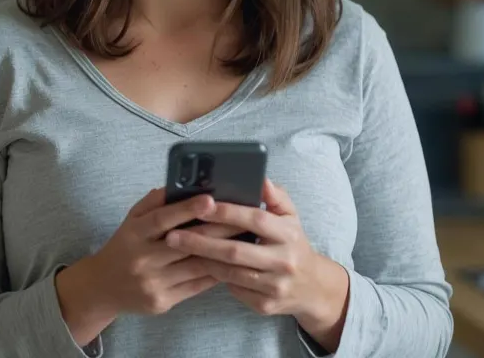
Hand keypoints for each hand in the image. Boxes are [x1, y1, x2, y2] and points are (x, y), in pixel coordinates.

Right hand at [55, 188, 241, 344]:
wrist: (102, 287)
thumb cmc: (125, 246)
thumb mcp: (131, 220)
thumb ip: (153, 202)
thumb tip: (179, 185)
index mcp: (133, 234)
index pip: (161, 219)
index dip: (186, 209)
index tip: (210, 200)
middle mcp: (142, 259)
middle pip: (185, 244)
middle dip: (217, 230)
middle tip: (243, 219)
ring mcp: (153, 283)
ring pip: (195, 267)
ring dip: (222, 253)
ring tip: (244, 240)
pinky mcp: (163, 302)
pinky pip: (196, 286)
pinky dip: (215, 273)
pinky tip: (231, 262)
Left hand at [164, 180, 350, 350]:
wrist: (312, 287)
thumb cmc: (292, 244)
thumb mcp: (291, 217)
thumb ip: (275, 196)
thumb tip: (260, 178)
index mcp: (289, 234)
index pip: (255, 219)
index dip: (227, 212)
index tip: (201, 205)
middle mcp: (284, 261)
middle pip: (235, 251)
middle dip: (200, 241)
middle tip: (172, 235)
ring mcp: (275, 286)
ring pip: (230, 273)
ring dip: (201, 260)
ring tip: (177, 250)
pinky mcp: (265, 305)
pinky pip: (234, 290)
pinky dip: (214, 277)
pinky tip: (195, 267)